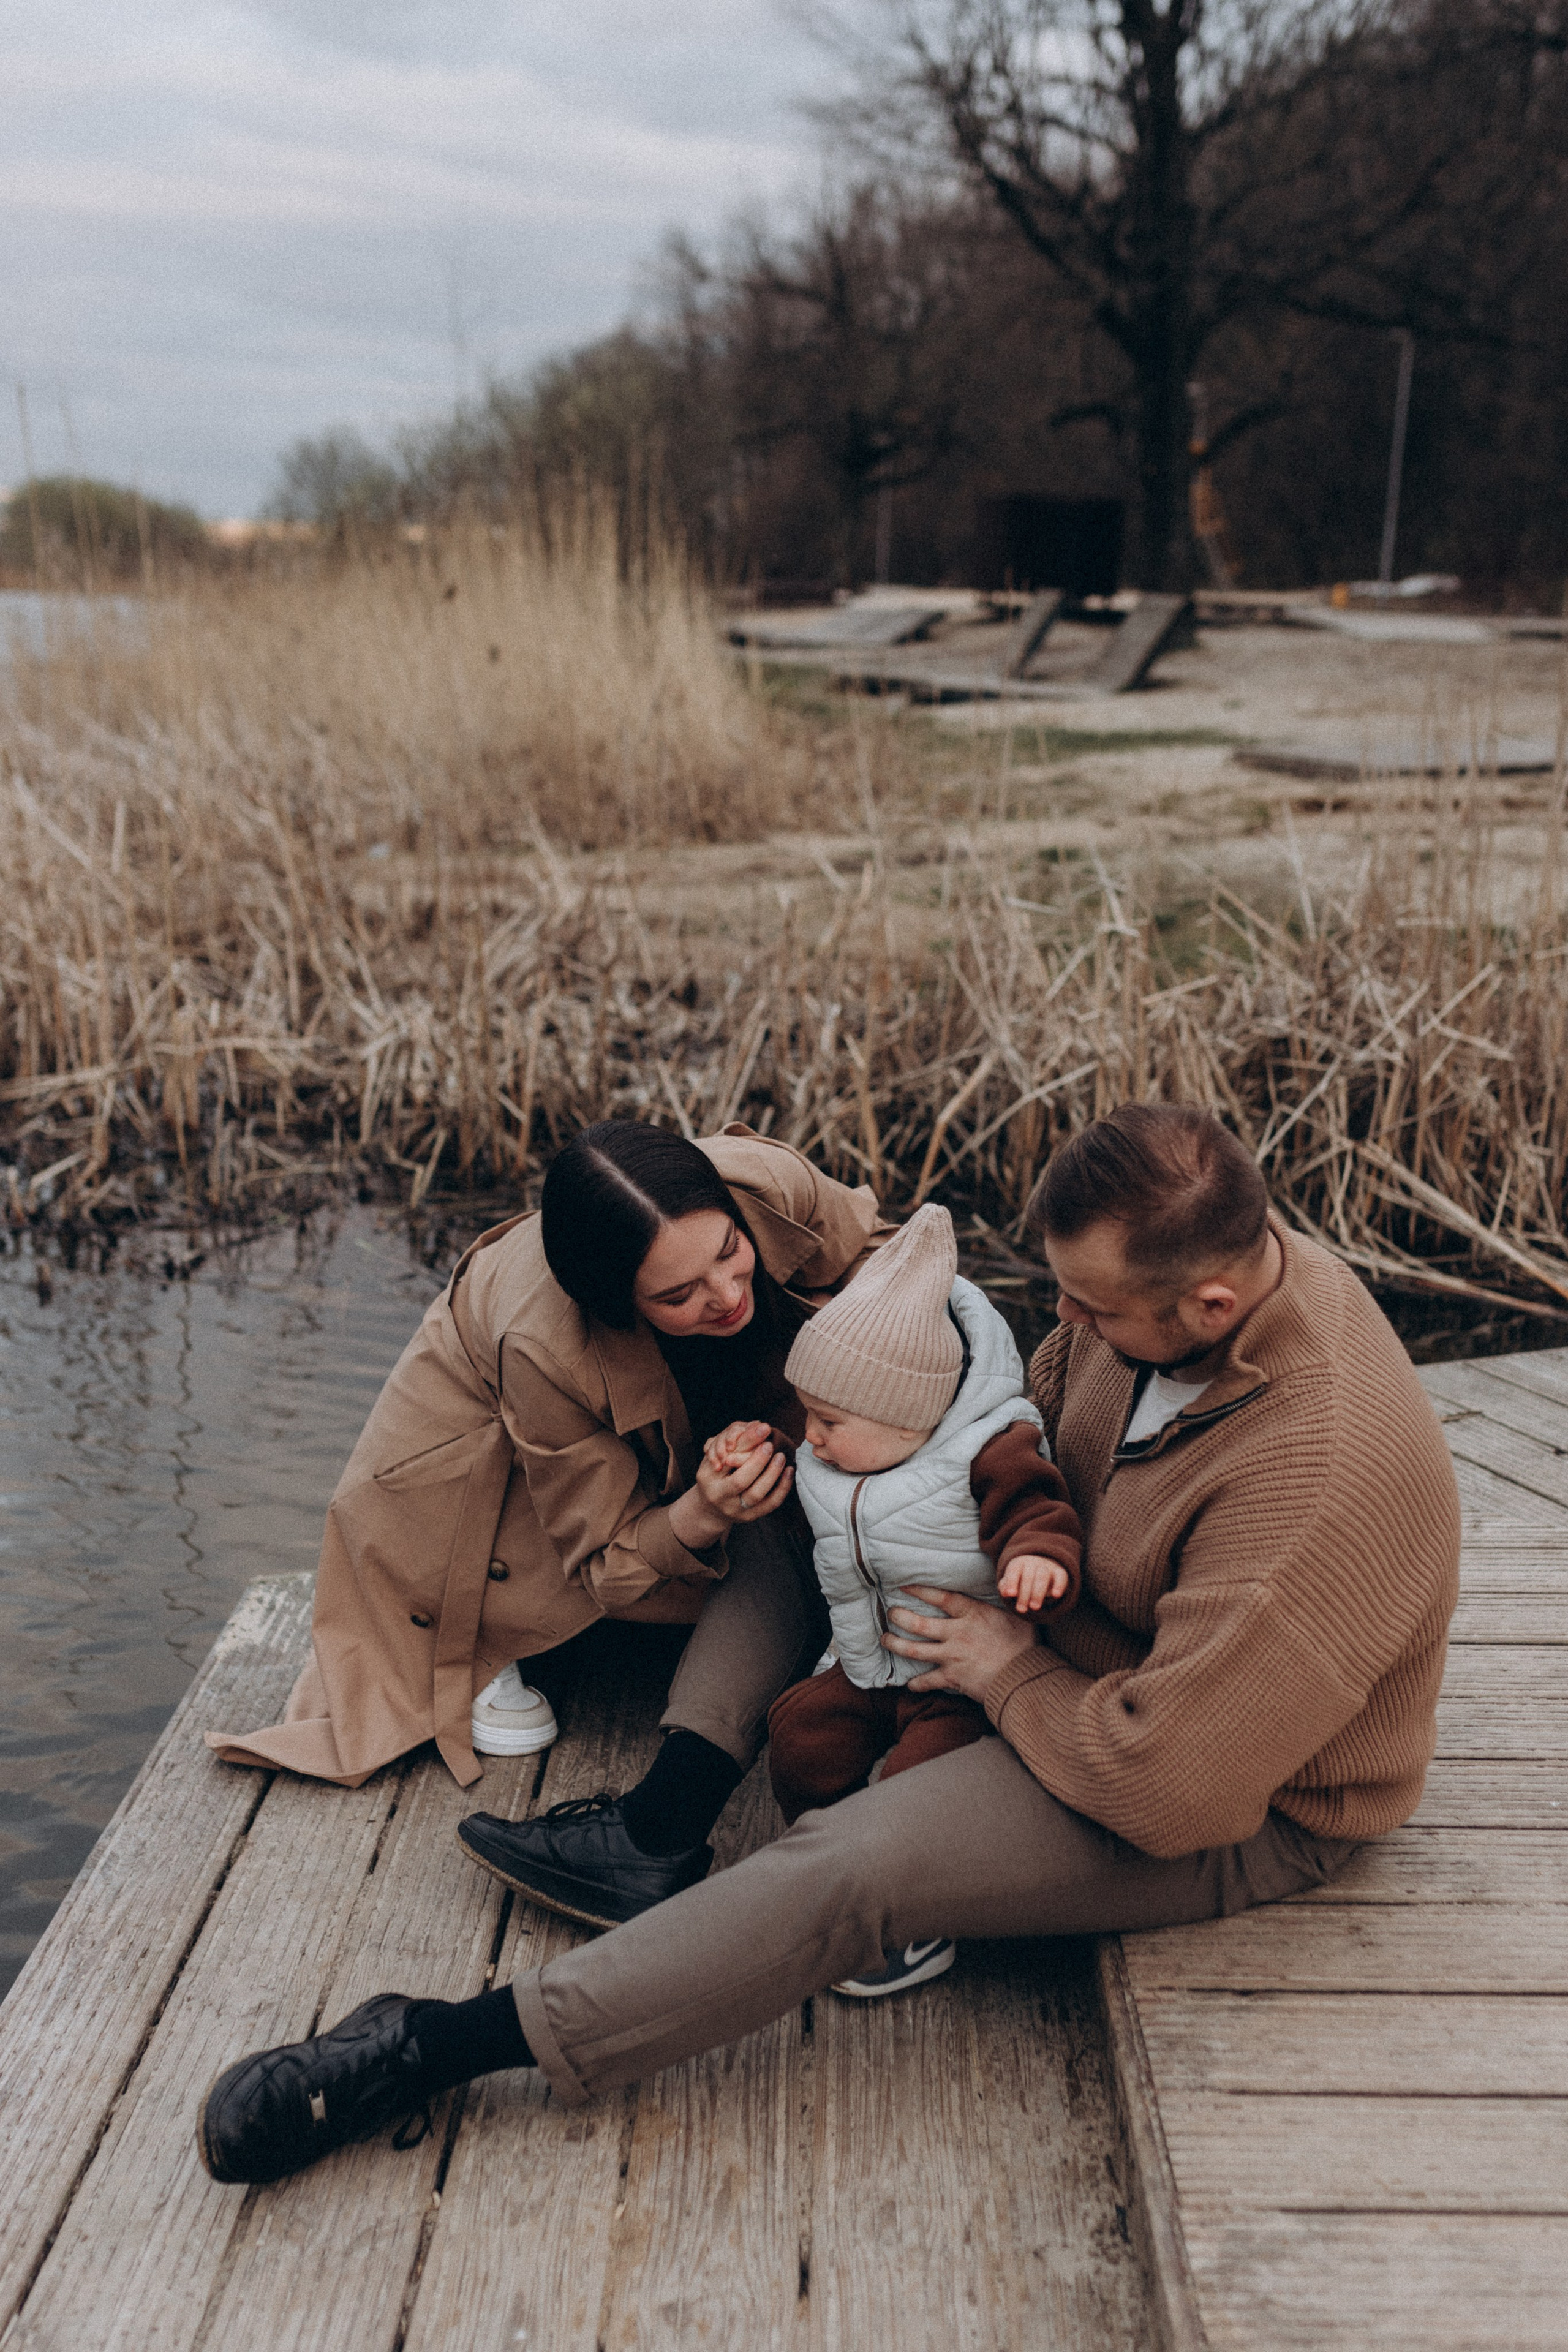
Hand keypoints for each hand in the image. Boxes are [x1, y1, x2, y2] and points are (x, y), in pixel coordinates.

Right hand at [670, 1422, 793, 1549]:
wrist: (710, 1509)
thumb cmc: (714, 1476)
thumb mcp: (715, 1458)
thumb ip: (735, 1444)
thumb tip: (758, 1425)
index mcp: (709, 1479)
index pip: (727, 1461)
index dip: (746, 1445)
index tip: (761, 1430)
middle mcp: (721, 1497)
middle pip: (740, 1481)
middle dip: (757, 1461)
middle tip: (770, 1444)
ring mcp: (736, 1510)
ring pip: (756, 1495)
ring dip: (772, 1474)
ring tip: (781, 1457)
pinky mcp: (751, 1517)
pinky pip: (770, 1504)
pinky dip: (782, 1488)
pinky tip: (789, 1472)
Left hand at [882, 1586, 1040, 1702]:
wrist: (1025, 1677)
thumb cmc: (1025, 1646)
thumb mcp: (1014, 1616)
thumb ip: (999, 1605)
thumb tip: (1003, 1590)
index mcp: (972, 1614)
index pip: (940, 1598)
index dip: (920, 1590)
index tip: (904, 1585)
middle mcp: (956, 1634)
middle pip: (918, 1624)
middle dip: (899, 1617)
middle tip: (890, 1613)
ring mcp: (952, 1657)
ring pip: (914, 1650)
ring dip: (895, 1645)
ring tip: (885, 1639)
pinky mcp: (952, 1678)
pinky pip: (927, 1681)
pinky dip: (916, 1684)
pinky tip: (909, 1684)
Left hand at [997, 1554, 1068, 1614]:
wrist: (1042, 1568)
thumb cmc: (1022, 1579)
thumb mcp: (1012, 1581)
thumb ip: (1005, 1586)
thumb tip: (1004, 1592)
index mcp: (1019, 1563)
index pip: (1014, 1570)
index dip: (1011, 1581)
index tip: (1011, 1594)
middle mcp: (1033, 1562)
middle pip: (1028, 1576)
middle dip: (1024, 1594)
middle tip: (1021, 1610)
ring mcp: (1047, 1566)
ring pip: (1043, 1576)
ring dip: (1038, 1592)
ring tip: (1034, 1607)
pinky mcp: (1060, 1572)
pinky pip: (1061, 1576)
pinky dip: (1059, 1585)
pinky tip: (1055, 1595)